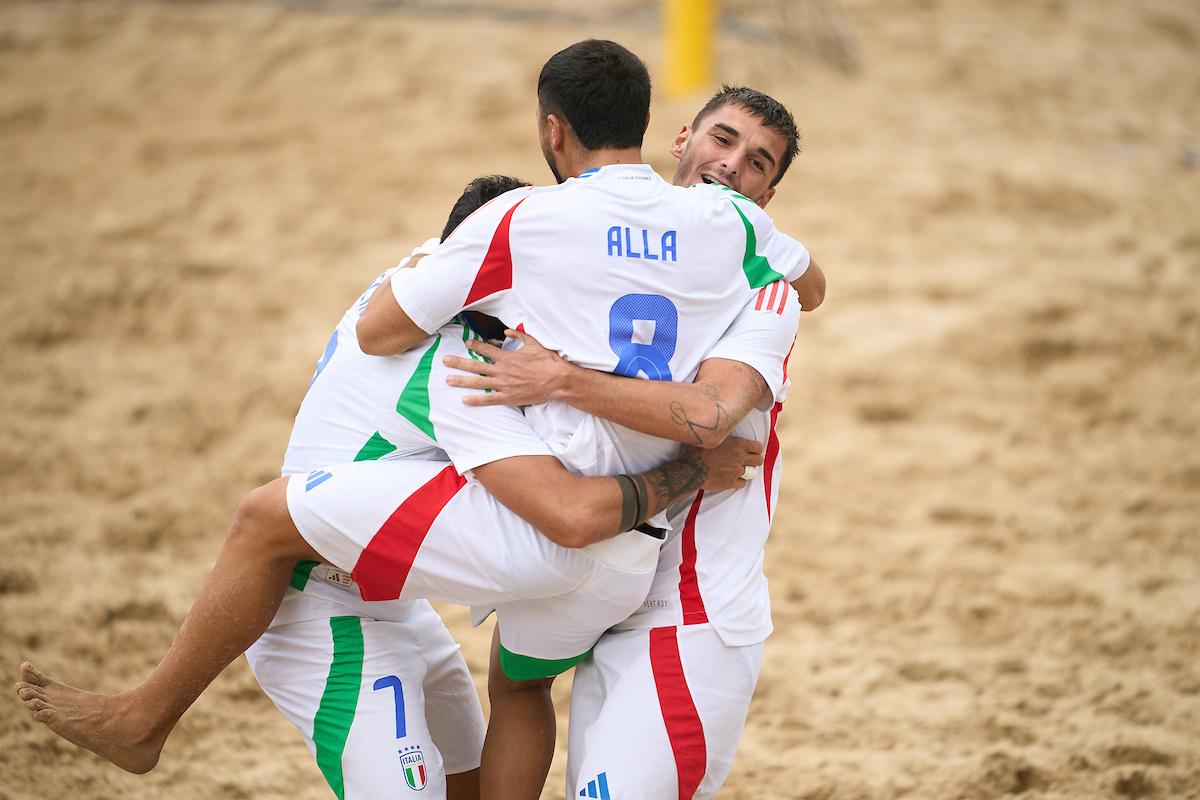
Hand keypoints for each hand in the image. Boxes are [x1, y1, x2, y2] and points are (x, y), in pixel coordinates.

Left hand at [444, 328, 577, 405]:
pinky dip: (476, 400)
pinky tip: (464, 400)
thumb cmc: (547, 362)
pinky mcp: (508, 397)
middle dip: (458, 362)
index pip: (486, 349)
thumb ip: (519, 336)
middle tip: (444, 361)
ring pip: (478, 382)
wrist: (557, 380)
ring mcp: (504, 384)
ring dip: (462, 380)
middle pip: (475, 365)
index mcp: (507, 356)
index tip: (467, 343)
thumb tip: (508, 330)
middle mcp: (502, 370)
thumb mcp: (534, 343)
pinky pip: (489, 399)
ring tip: (448, 379)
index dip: (475, 346)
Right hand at [686, 436, 763, 491]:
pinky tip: (731, 478)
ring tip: (739, 469)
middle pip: (759, 460)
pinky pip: (742, 483)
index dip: (755, 449)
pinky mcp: (731, 483)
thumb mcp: (709, 437)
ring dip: (747, 471)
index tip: (751, 450)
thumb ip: (720, 435)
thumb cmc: (696, 451)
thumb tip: (719, 427)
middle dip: (755, 460)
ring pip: (752, 473)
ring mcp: (737, 471)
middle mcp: (739, 457)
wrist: (690, 470)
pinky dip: (739, 481)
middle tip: (748, 461)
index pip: (758, 446)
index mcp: (737, 444)